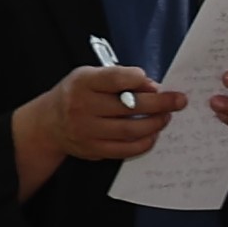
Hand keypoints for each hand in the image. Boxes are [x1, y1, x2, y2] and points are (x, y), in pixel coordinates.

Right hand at [14, 61, 176, 185]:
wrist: (48, 124)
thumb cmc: (77, 95)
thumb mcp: (89, 77)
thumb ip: (118, 78)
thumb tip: (152, 87)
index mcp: (83, 82)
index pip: (116, 78)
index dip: (139, 79)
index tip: (155, 83)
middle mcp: (82, 106)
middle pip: (130, 106)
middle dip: (160, 103)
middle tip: (179, 101)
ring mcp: (87, 130)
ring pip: (131, 130)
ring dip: (156, 124)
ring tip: (166, 117)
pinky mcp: (93, 149)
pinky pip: (126, 149)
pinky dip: (145, 142)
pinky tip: (153, 134)